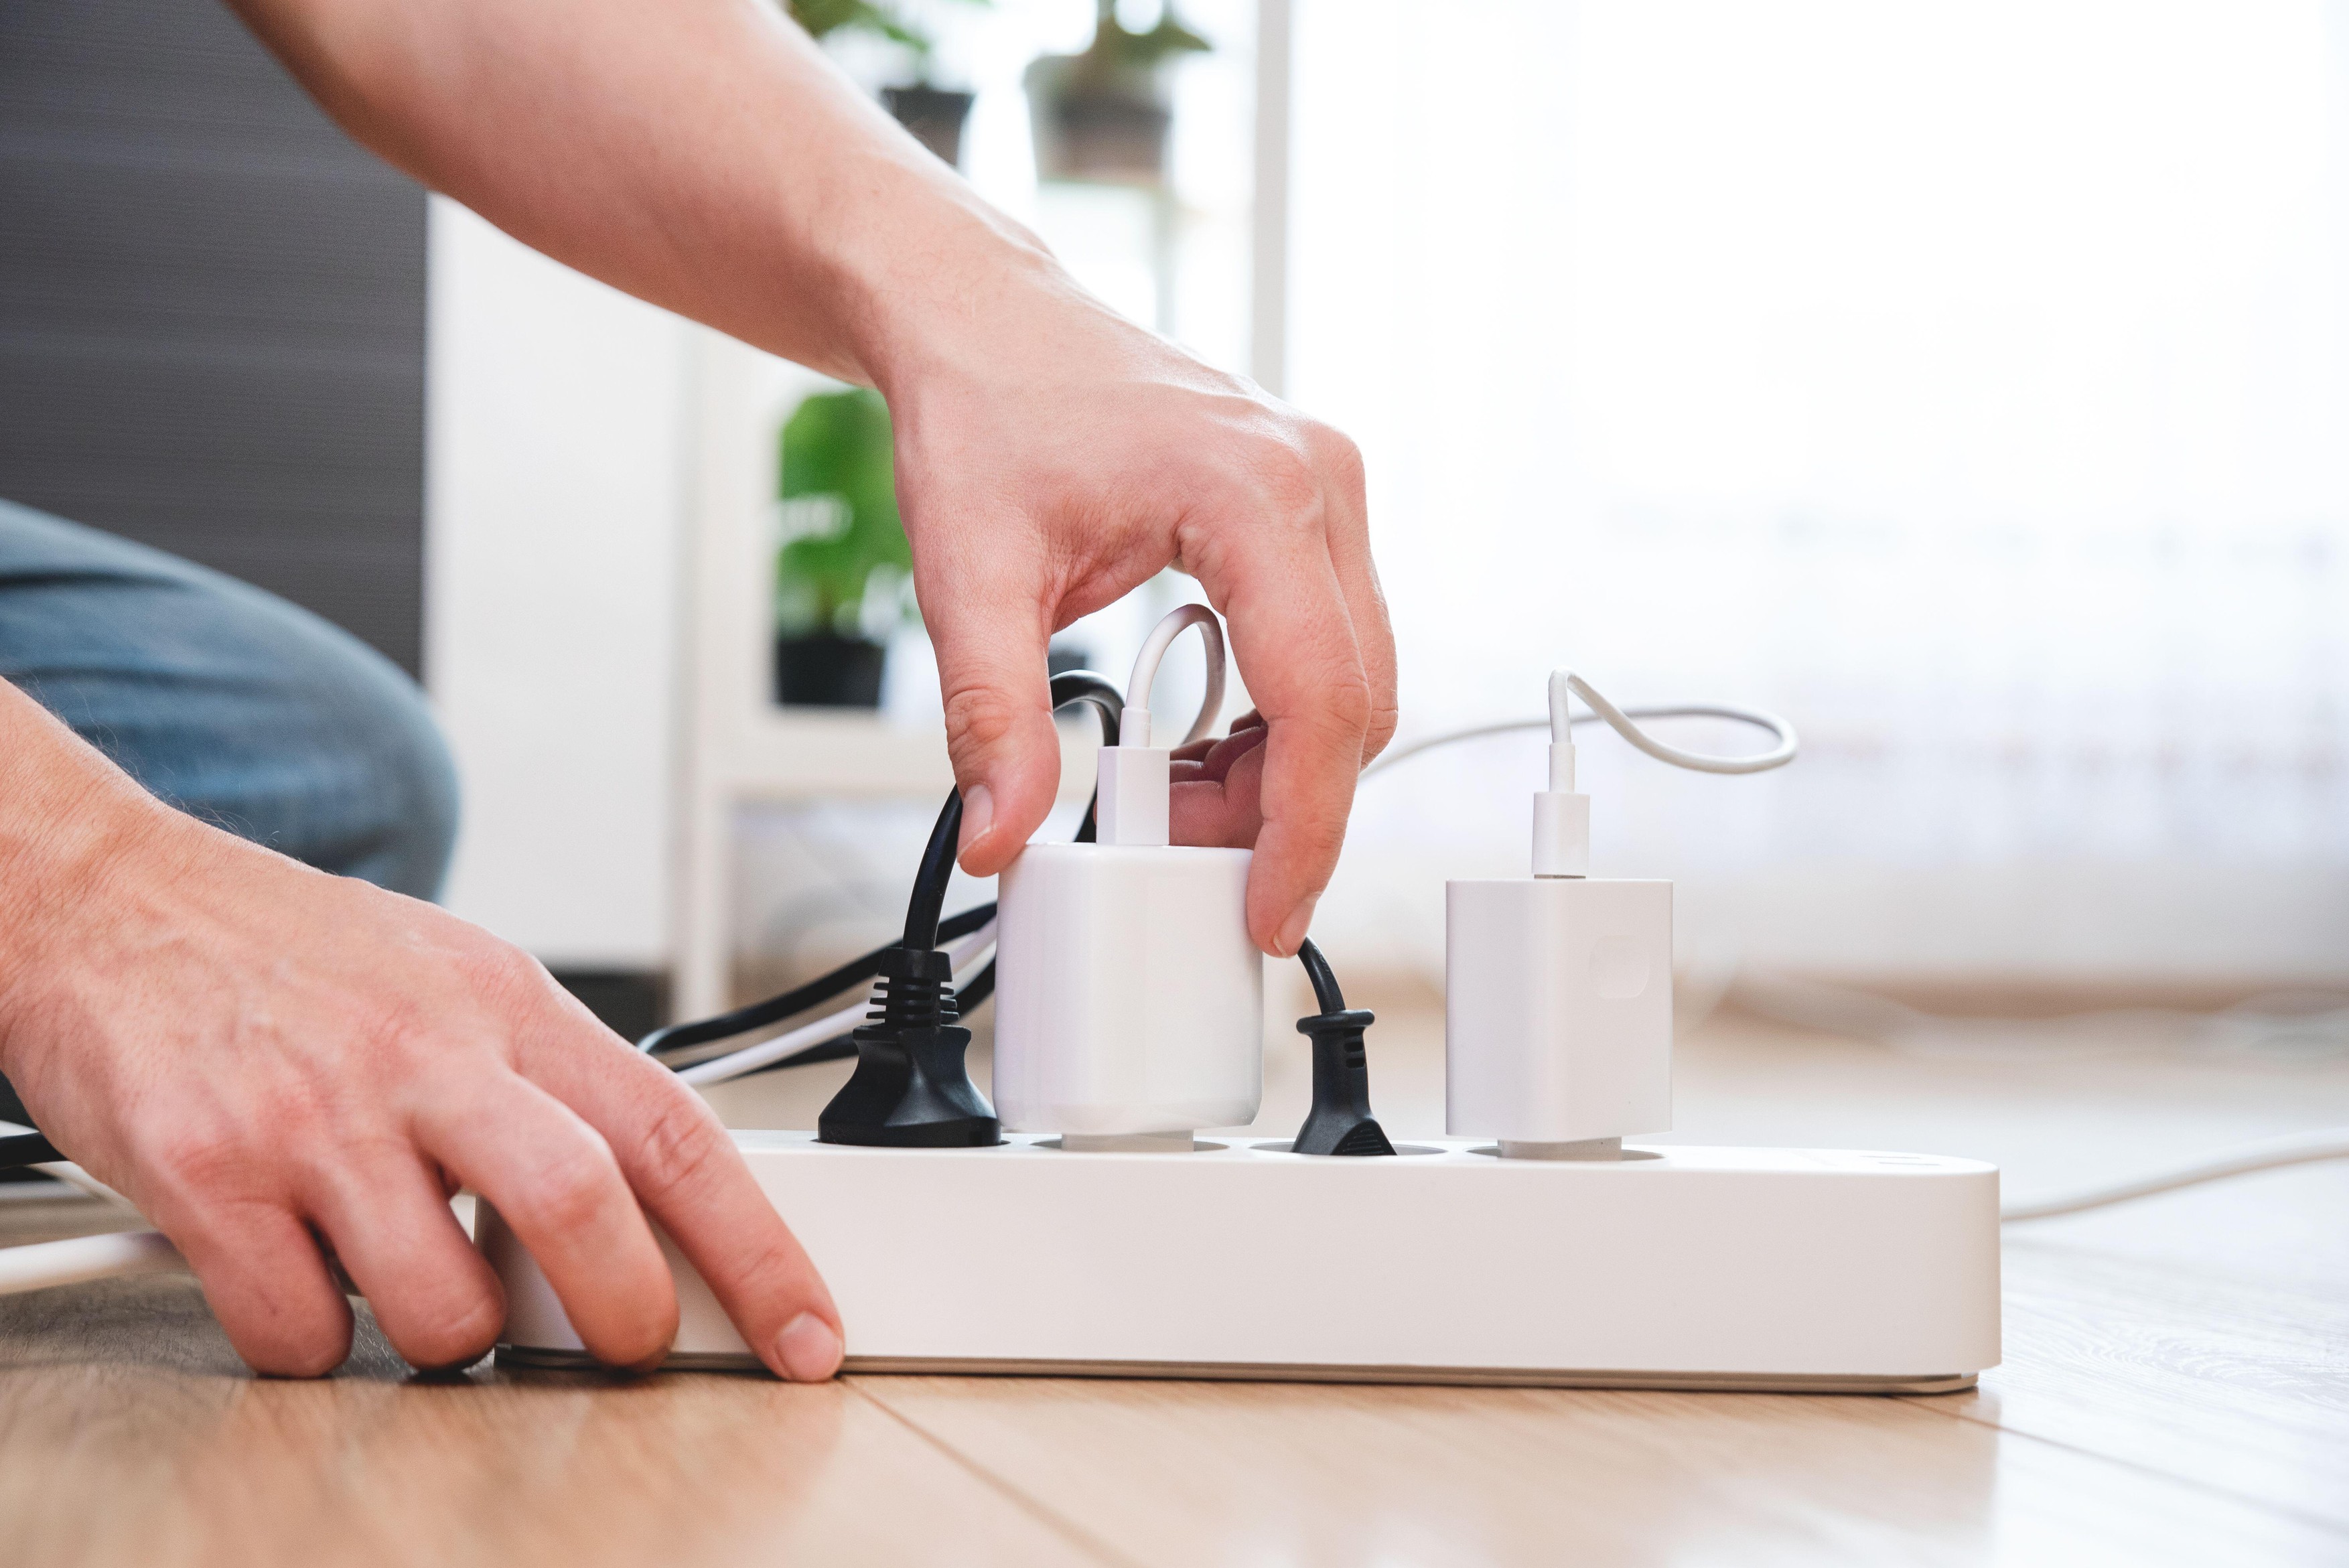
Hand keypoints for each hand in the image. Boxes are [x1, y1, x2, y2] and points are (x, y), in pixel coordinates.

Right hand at [0, 696, 840, 1378]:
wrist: (109, 898)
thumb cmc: (295, 953)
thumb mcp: (454, 977)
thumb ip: (547, 1085)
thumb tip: (644, 1209)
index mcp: (508, 1003)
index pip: (674, 1133)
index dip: (760, 1249)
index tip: (807, 1327)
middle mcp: (424, 1055)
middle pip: (580, 1215)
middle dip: (625, 1316)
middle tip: (625, 1345)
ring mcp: (316, 1117)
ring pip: (441, 1306)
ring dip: (446, 1333)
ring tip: (409, 1271)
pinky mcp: (208, 1176)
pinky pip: (303, 1333)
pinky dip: (317, 1341)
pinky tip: (303, 1271)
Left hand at [875, 271, 1397, 953]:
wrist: (980, 319)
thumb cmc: (984, 409)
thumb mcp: (969, 575)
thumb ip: (992, 718)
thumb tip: (1003, 837)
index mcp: (1256, 491)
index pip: (1322, 700)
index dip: (1303, 827)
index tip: (1269, 910)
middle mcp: (1318, 482)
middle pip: (1354, 702)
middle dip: (1279, 805)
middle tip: (1178, 848)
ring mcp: (1325, 488)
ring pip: (1353, 679)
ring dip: (1277, 762)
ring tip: (1171, 792)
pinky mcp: (1309, 503)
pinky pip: (1328, 641)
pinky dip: (1274, 712)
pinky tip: (1198, 739)